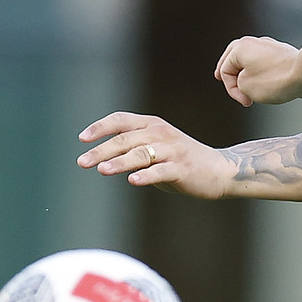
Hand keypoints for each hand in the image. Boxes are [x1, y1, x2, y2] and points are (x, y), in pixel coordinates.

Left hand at [78, 113, 236, 197]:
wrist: (219, 170)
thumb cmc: (182, 161)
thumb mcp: (156, 148)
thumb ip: (133, 149)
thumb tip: (101, 156)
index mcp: (153, 125)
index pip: (121, 121)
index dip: (100, 128)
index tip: (82, 139)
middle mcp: (161, 133)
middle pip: (125, 139)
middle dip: (101, 151)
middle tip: (83, 162)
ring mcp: (173, 150)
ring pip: (140, 154)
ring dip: (119, 162)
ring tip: (102, 170)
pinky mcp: (183, 167)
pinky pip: (161, 171)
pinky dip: (146, 175)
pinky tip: (132, 180)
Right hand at [217, 36, 301, 105]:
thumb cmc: (277, 79)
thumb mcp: (246, 88)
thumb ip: (239, 85)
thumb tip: (248, 82)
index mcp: (240, 47)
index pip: (225, 70)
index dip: (231, 89)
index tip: (244, 100)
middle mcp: (254, 43)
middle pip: (235, 58)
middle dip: (232, 73)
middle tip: (224, 78)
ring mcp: (271, 47)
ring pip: (253, 61)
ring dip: (250, 75)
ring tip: (253, 89)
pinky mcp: (284, 54)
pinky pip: (268, 64)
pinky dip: (264, 74)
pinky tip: (269, 84)